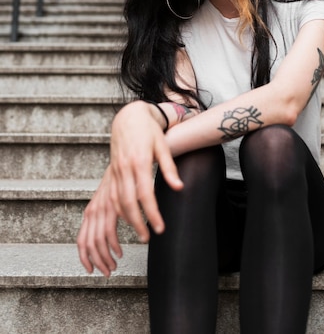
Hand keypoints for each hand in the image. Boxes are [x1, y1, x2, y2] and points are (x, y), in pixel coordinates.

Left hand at [77, 166, 121, 276]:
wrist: (126, 161)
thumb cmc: (119, 183)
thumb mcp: (108, 201)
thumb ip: (105, 216)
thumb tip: (106, 236)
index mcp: (90, 211)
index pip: (81, 241)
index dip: (85, 258)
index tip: (92, 270)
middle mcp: (93, 211)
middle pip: (88, 244)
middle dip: (97, 262)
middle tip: (107, 272)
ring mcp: (102, 208)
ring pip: (97, 242)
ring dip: (105, 258)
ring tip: (114, 266)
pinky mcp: (112, 206)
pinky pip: (109, 233)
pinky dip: (114, 247)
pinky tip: (120, 252)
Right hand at [109, 101, 183, 241]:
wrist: (129, 117)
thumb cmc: (149, 130)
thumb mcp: (163, 146)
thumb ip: (170, 168)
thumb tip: (179, 188)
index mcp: (139, 162)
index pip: (145, 194)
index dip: (152, 213)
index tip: (160, 228)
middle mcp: (125, 168)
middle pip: (128, 203)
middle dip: (137, 223)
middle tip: (148, 238)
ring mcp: (116, 170)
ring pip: (117, 202)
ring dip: (127, 220)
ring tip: (140, 233)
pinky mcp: (112, 171)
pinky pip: (112, 195)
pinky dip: (118, 210)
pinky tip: (127, 218)